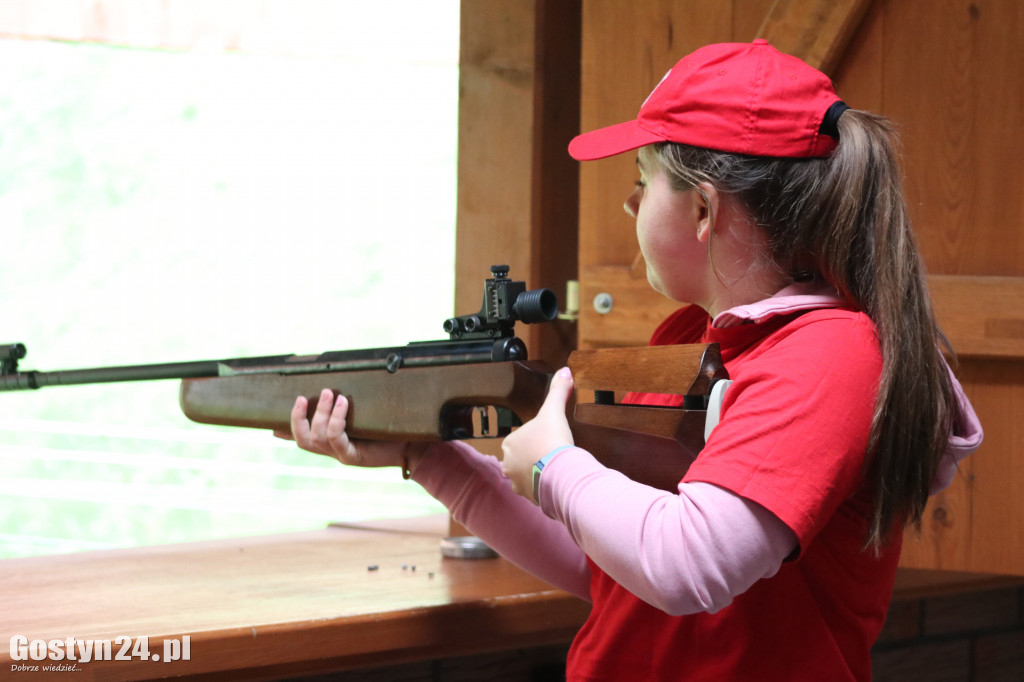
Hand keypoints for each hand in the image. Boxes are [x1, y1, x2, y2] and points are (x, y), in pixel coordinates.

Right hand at [274, 388, 425, 470]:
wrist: (414, 445)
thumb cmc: (391, 428)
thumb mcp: (366, 415)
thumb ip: (349, 408)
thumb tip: (336, 390)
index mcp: (333, 442)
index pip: (302, 438)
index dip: (286, 431)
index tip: (272, 425)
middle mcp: (334, 451)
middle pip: (303, 440)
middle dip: (298, 418)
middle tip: (304, 396)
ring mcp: (342, 455)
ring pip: (317, 438)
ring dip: (320, 413)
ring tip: (330, 394)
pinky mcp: (354, 457)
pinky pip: (336, 439)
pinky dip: (336, 419)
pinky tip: (343, 404)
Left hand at [500, 367, 574, 500]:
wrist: (559, 472)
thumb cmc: (552, 441)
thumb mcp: (554, 411)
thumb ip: (558, 391)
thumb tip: (564, 371)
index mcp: (509, 443)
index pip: (520, 439)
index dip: (535, 439)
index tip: (548, 440)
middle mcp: (507, 463)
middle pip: (520, 458)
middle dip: (533, 457)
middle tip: (551, 455)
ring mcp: (516, 481)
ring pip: (525, 475)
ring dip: (536, 473)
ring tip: (553, 470)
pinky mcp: (526, 496)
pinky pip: (532, 490)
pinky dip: (541, 487)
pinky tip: (553, 482)